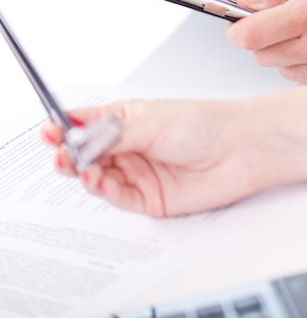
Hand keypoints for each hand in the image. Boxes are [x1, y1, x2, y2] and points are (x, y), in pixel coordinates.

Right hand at [40, 59, 306, 216]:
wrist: (243, 148)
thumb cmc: (206, 123)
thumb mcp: (151, 121)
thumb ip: (111, 134)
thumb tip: (77, 133)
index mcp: (128, 119)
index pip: (87, 125)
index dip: (66, 129)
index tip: (51, 131)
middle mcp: (131, 146)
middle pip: (88, 154)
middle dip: (72, 155)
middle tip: (63, 153)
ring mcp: (139, 172)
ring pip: (99, 177)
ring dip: (86, 174)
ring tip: (83, 167)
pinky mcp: (150, 197)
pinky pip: (118, 197)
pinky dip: (105, 191)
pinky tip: (102, 181)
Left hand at [228, 0, 306, 83]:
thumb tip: (246, 5)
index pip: (250, 36)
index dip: (236, 30)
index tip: (236, 26)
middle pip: (260, 55)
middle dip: (262, 39)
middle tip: (282, 24)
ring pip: (280, 69)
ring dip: (285, 54)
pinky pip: (302, 81)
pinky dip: (304, 67)